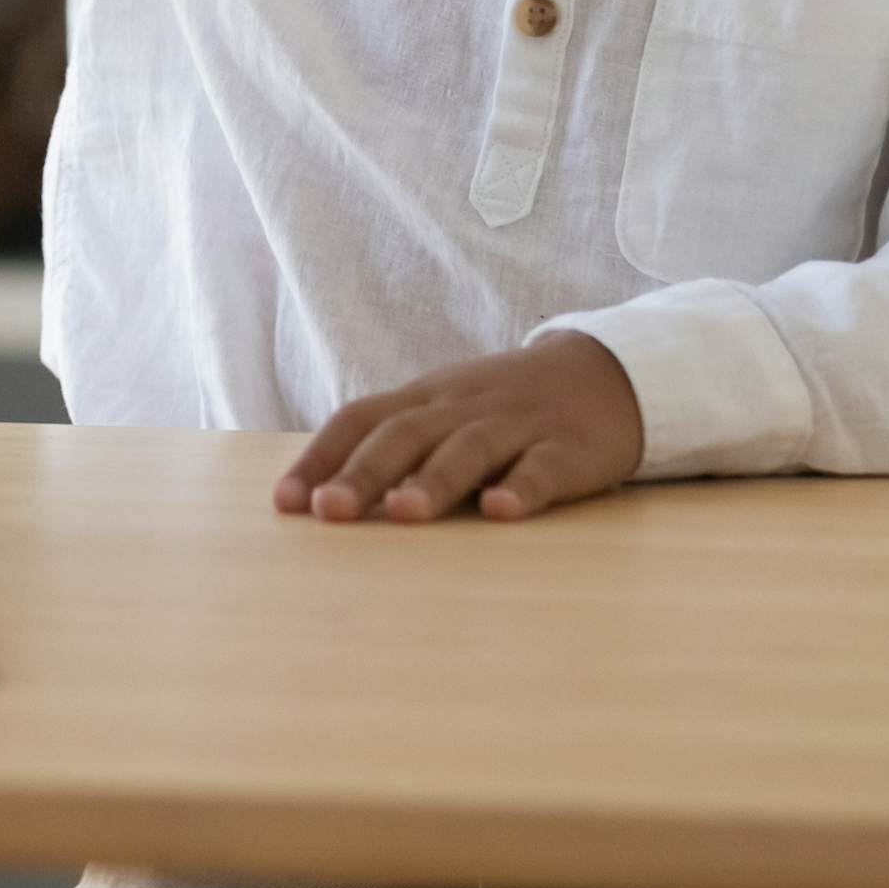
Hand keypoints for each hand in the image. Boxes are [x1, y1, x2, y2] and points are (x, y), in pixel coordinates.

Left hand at [274, 332, 645, 523]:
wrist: (604, 375)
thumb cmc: (503, 408)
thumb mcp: (444, 414)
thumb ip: (394, 447)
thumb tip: (321, 497)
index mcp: (424, 400)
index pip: (361, 420)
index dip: (320, 457)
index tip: (285, 502)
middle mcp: (462, 407)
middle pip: (405, 435)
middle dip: (363, 474)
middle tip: (328, 513)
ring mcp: (516, 424)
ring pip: (469, 449)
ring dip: (434, 480)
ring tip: (403, 513)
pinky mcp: (568, 448)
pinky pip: (543, 467)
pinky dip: (522, 487)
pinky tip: (501, 510)